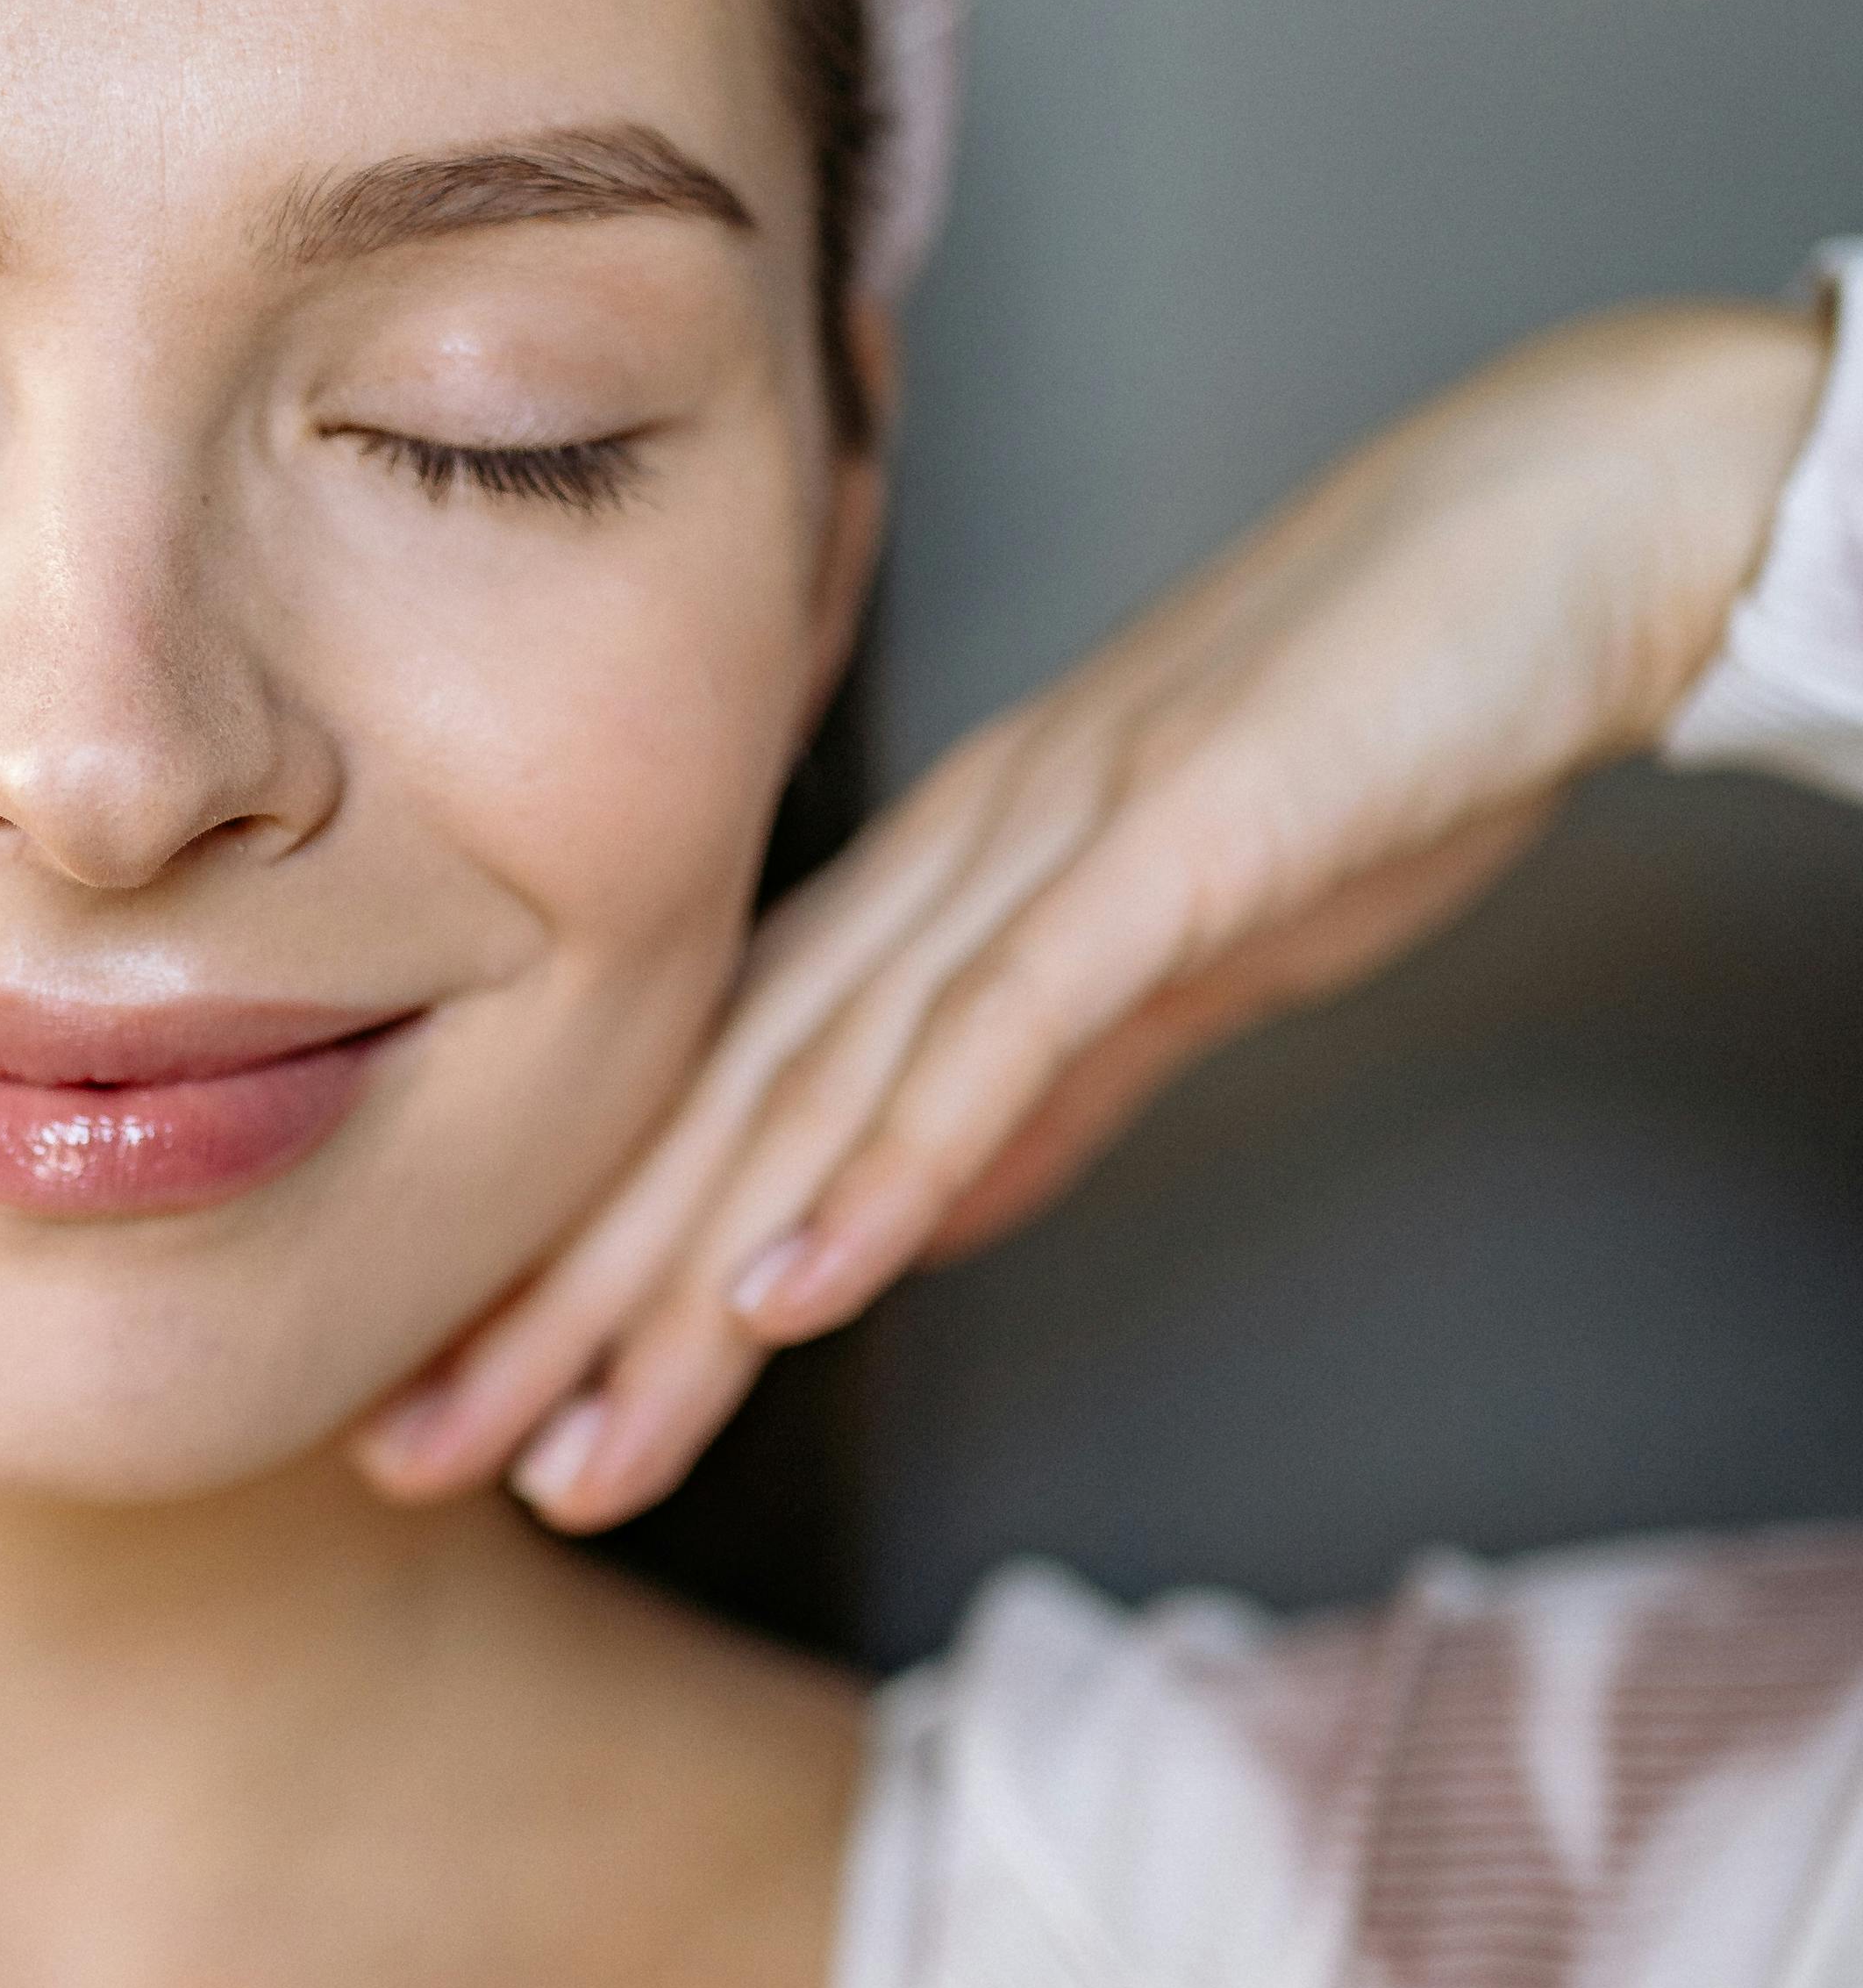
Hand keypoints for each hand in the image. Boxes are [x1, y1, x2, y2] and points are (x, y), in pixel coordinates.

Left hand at [359, 295, 1833, 1536]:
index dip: (576, 1256)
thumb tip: (920, 1208)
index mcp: (943, 883)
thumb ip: (1049, 1077)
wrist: (1572, 527)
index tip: (461, 1400)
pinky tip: (793, 1292)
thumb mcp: (1189, 949)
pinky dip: (893, 1165)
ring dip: (680, 1285)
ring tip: (565, 1440)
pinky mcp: (1174, 847)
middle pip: (715, 1112)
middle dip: (559, 1307)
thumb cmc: (1387, 726)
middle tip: (415, 1459)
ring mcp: (1049, 848)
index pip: (718, 1097)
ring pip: (818, 1096)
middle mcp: (951, 862)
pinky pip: (1006, 1028)